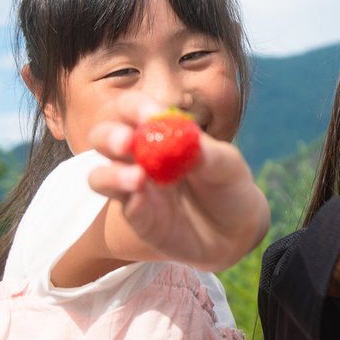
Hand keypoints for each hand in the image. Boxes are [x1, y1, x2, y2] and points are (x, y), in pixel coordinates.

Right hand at [85, 92, 269, 271]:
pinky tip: (144, 202)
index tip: (149, 116)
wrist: (238, 231)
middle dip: (109, 136)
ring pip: (100, 177)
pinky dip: (131, 202)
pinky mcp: (140, 219)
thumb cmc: (228, 186)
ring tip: (137, 178)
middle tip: (126, 142)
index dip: (135, 109)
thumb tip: (187, 137)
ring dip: (112, 174)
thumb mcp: (228, 165)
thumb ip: (208, 152)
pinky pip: (125, 208)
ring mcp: (135, 189)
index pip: (132, 110)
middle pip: (103, 138)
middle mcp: (138, 157)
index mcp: (158, 132)